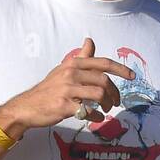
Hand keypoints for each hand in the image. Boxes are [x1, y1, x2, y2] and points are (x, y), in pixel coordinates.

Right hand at [0, 38, 134, 134]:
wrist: (27, 106)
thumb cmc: (49, 89)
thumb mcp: (63, 69)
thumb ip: (80, 57)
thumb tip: (90, 41)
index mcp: (73, 64)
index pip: (102, 63)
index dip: (120, 69)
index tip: (132, 76)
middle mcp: (71, 73)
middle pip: (104, 81)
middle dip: (115, 93)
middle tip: (116, 102)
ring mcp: (67, 90)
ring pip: (99, 94)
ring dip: (107, 105)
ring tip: (106, 110)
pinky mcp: (64, 106)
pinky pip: (88, 111)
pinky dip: (96, 116)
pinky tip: (96, 118)